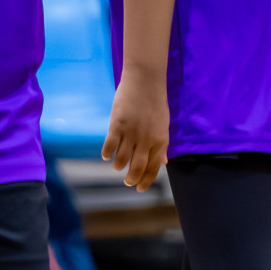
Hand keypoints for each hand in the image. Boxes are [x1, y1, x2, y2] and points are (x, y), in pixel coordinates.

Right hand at [102, 70, 168, 191]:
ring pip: (121, 160)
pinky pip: (109, 147)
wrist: (145, 80)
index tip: (139, 188)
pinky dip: (107, 154)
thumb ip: (161, 145)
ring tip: (117, 166)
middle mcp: (146, 140)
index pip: (153, 168)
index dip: (145, 181)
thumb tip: (163, 162)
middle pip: (137, 168)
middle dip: (131, 179)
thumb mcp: (163, 125)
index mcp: (160, 141)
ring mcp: (131, 133)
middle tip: (127, 181)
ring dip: (119, 166)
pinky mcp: (117, 125)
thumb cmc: (155, 102)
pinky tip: (106, 155)